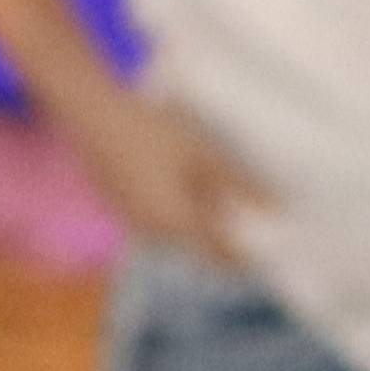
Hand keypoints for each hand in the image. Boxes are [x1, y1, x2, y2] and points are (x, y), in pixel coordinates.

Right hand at [70, 92, 269, 262]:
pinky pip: (156, 220)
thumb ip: (240, 185)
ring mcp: (134, 222)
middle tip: (243, 211)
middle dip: (222, 235)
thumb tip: (275, 209)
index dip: (248, 255)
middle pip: (199, 246)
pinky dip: (173, 209)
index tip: (269, 247)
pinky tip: (175, 181)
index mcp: (179, 224)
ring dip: (195, 221)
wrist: (94, 115)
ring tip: (211, 191)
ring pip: (176, 233)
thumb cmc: (152, 133)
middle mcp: (155, 233)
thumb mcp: (204, 154)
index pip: (222, 255)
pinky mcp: (120, 208)